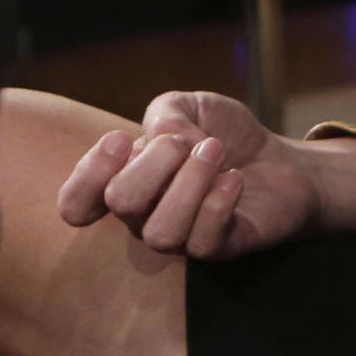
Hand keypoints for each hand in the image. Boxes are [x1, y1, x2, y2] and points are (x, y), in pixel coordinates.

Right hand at [53, 90, 321, 260]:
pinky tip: (234, 179)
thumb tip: (167, 143)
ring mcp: (181, 237)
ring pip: (161, 233)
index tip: (123, 139)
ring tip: (215, 152)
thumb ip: (164, 115)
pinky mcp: (219, 250)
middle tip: (188, 141)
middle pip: (121, 203)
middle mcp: (145, 216)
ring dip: (190, 182)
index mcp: (127, 181)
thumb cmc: (224, 134)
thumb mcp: (187, 105)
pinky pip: (203, 243)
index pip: (75, 204)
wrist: (280, 160)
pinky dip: (218, 203)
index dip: (89, 172)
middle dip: (154, 161)